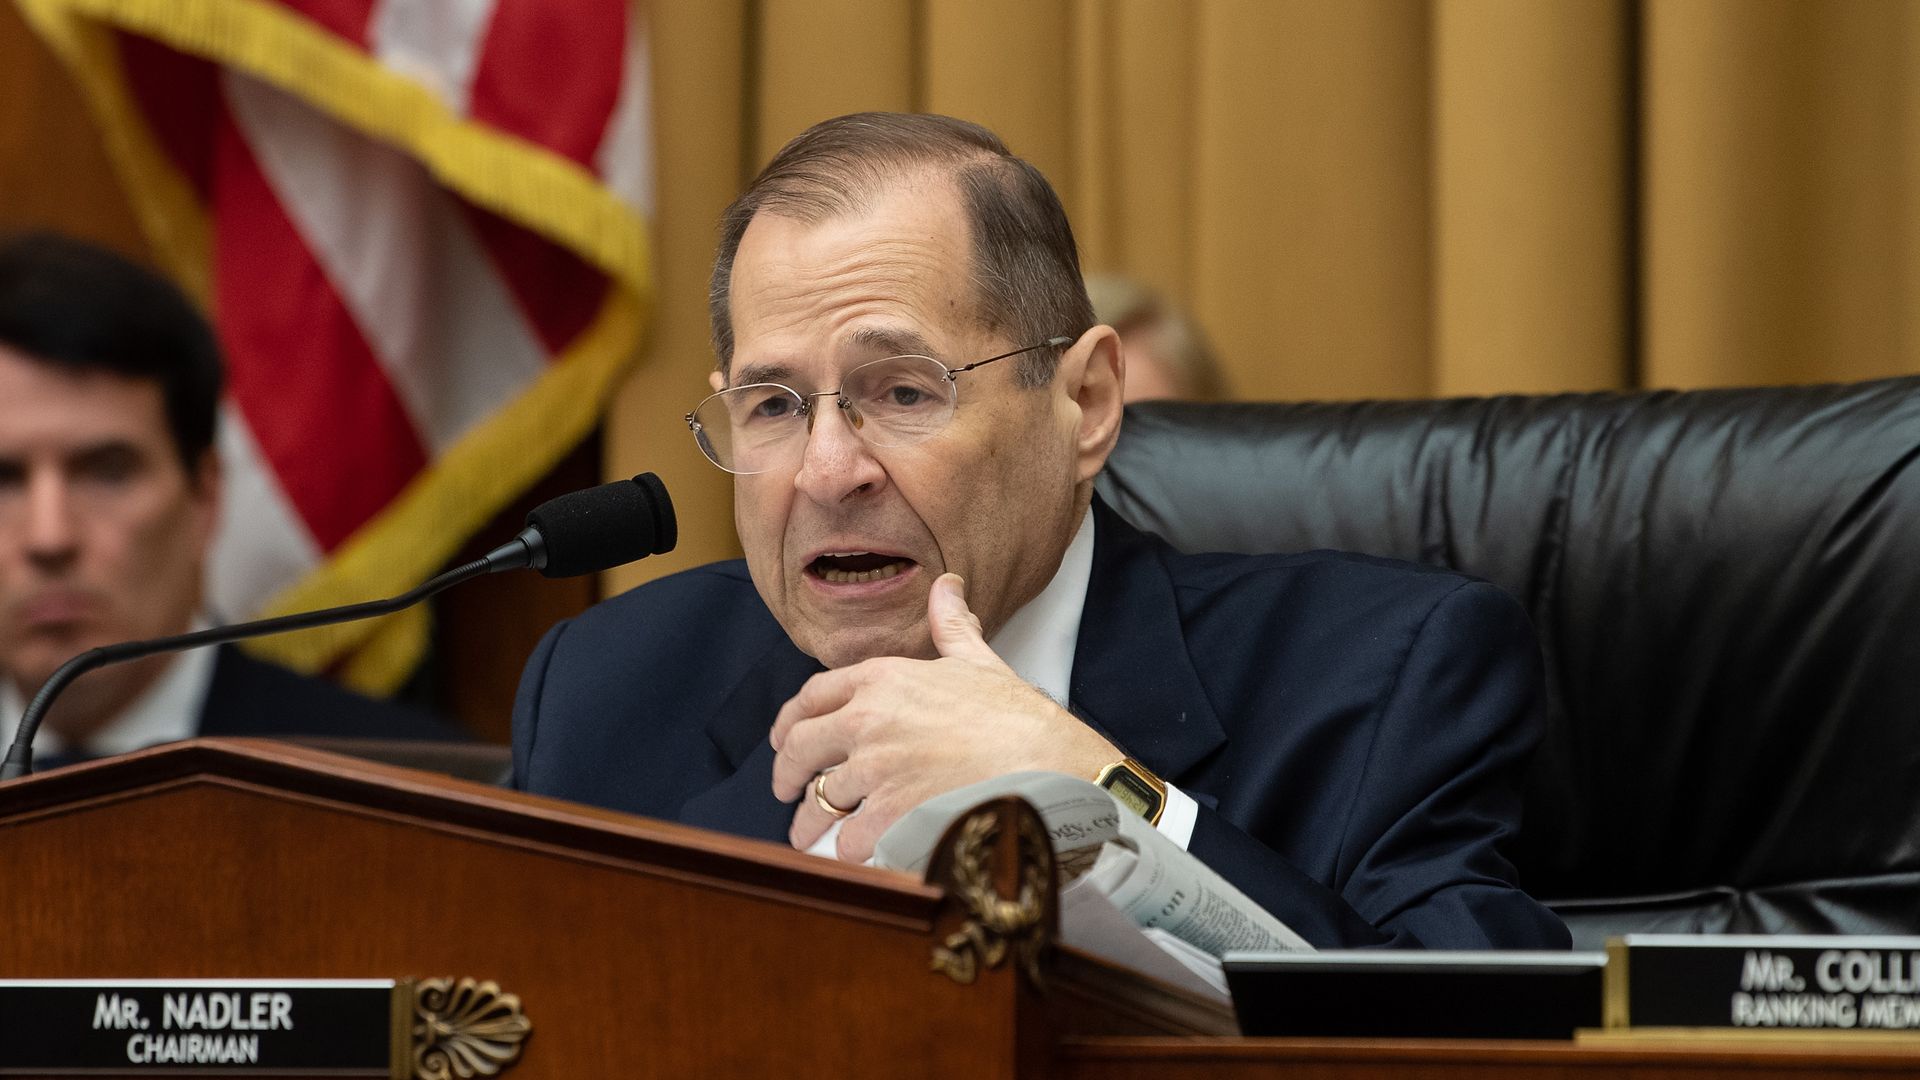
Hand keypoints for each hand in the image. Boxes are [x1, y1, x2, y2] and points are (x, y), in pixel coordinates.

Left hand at [770, 573, 1120, 860]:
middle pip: (799, 748)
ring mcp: (877, 768)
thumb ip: (951, 625)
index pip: (811, 696)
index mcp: (881, 678)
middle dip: (785, 774)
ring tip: (809, 837)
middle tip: (787, 792)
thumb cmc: (1016, 715)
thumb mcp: (978, 660)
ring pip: (820, 802)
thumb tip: (948, 586)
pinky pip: (850, 840)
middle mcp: (868, 720)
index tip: (784, 738)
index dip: (789, 721)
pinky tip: (853, 854)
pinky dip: (848, 851)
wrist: (1046, 762)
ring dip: (810, 823)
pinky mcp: (891, 812)